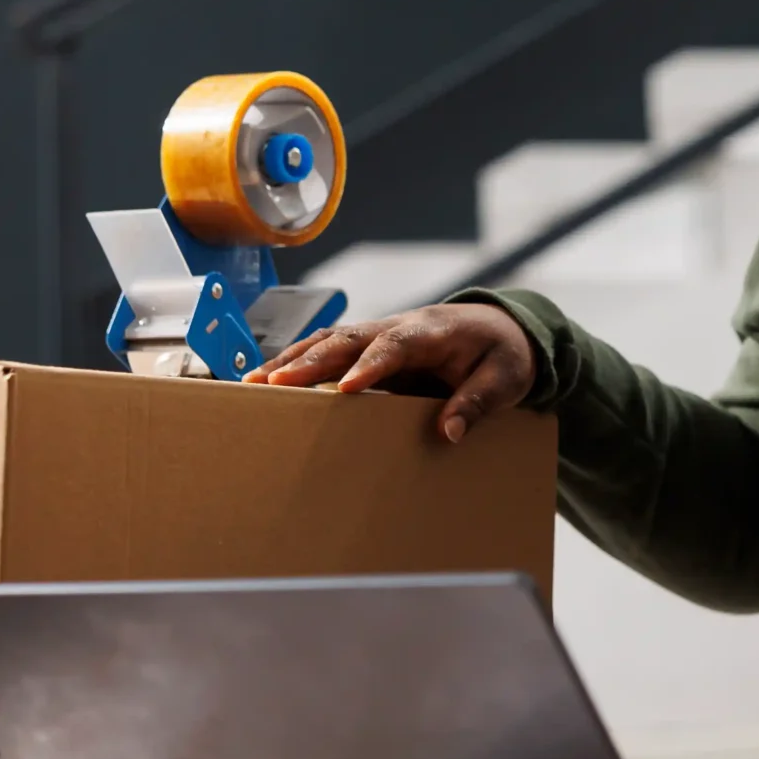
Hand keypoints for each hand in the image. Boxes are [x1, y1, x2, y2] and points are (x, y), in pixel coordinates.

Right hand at [246, 304, 534, 441]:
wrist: (505, 328)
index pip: (396, 344)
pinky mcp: (371, 349)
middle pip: (348, 338)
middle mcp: (399, 326)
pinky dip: (299, 363)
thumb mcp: (506, 379)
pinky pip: (331, 352)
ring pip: (330, 342)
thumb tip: (449, 432)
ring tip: (252, 383)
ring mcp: (381, 335)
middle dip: (310, 361)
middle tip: (273, 384)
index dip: (370, 364)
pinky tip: (268, 383)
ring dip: (292, 360)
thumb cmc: (504, 353)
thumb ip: (478, 402)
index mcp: (434, 330)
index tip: (345, 388)